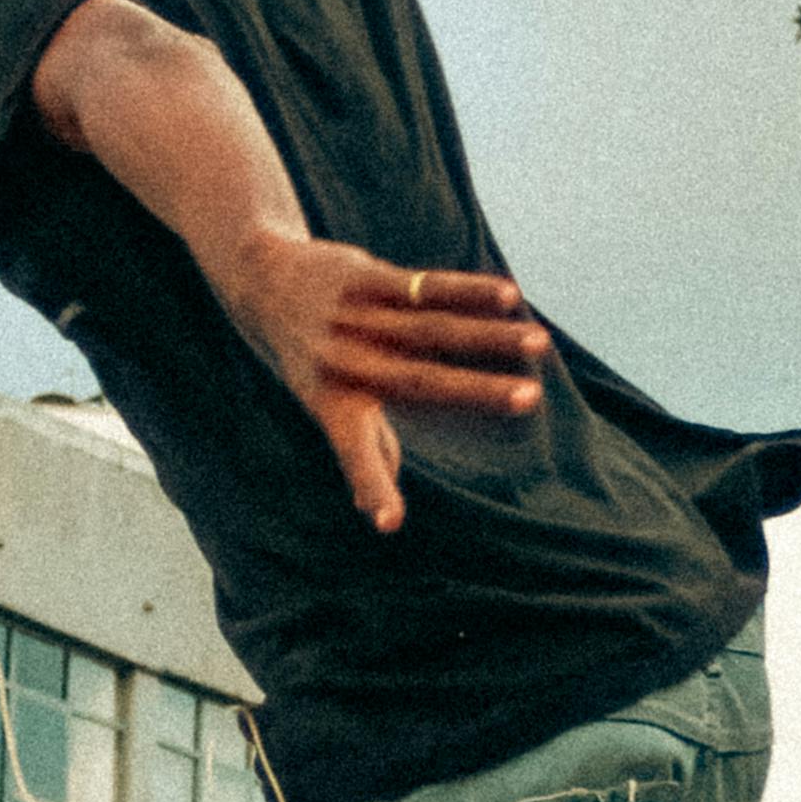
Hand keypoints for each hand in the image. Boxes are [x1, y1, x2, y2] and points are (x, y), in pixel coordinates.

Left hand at [215, 234, 547, 536]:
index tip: (390, 523)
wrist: (262, 282)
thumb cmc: (309, 359)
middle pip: (422, 381)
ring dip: (490, 336)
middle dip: (478, 391)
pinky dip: (468, 291)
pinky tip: (509, 296)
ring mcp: (357, 320)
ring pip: (433, 329)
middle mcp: (345, 364)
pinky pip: (425, 286)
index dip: (374, 486)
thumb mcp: (325, 406)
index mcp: (335, 406)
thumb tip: (376, 512)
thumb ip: (364, 448)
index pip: (355, 454)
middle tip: (531, 401)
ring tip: (538, 344)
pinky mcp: (366, 278)